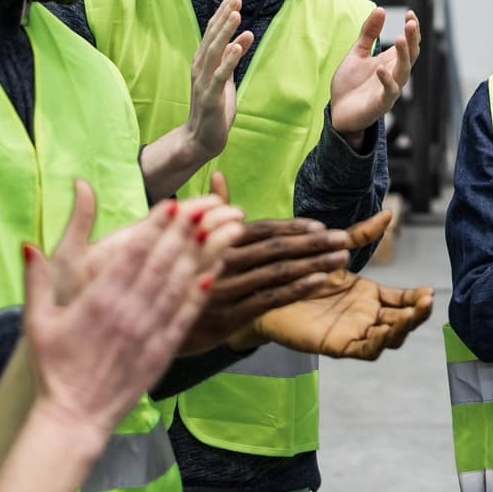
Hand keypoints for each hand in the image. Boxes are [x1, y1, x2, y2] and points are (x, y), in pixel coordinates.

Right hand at [22, 196, 223, 435]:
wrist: (75, 416)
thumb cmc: (54, 368)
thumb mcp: (37, 321)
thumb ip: (36, 280)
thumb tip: (28, 244)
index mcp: (98, 301)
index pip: (132, 254)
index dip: (154, 227)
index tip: (171, 204)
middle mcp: (128, 312)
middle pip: (161, 263)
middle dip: (183, 232)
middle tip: (201, 206)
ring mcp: (149, 332)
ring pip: (178, 285)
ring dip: (198, 255)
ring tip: (214, 229)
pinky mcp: (162, 351)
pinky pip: (186, 316)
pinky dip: (200, 292)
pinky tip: (213, 272)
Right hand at [177, 174, 357, 353]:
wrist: (147, 317)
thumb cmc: (172, 273)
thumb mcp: (184, 238)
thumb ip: (209, 211)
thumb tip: (217, 175)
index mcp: (217, 239)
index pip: (262, 229)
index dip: (293, 227)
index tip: (321, 225)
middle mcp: (224, 260)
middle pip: (277, 248)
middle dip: (314, 243)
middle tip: (345, 239)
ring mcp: (228, 289)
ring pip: (279, 272)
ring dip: (315, 264)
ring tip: (342, 258)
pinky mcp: (230, 316)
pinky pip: (270, 299)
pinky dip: (297, 289)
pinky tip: (320, 281)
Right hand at [183, 0, 255, 167]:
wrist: (200, 138)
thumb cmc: (213, 108)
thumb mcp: (225, 78)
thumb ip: (231, 57)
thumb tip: (244, 35)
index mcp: (203, 62)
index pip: (212, 32)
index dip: (222, 14)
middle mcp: (200, 68)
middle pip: (212, 36)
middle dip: (224, 16)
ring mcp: (203, 81)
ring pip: (214, 51)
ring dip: (225, 32)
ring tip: (236, 14)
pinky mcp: (210, 96)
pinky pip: (220, 75)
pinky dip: (229, 59)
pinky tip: (238, 45)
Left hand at [234, 211, 431, 358]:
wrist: (267, 292)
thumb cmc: (300, 273)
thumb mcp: (334, 252)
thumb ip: (361, 235)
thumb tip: (388, 213)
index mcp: (369, 296)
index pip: (403, 301)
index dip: (418, 299)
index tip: (428, 291)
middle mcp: (366, 316)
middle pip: (403, 321)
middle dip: (418, 314)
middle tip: (426, 302)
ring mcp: (354, 332)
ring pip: (389, 338)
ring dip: (402, 329)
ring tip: (409, 316)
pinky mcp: (338, 345)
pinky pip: (365, 349)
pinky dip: (378, 342)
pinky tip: (385, 330)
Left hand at [329, 8, 421, 143]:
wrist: (338, 113)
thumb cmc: (351, 85)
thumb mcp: (357, 53)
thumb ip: (369, 34)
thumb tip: (380, 9)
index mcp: (391, 61)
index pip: (409, 43)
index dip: (412, 29)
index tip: (410, 13)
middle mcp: (394, 74)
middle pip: (411, 55)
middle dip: (412, 39)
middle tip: (411, 23)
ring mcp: (390, 90)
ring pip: (404, 71)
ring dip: (403, 55)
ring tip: (399, 39)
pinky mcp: (381, 104)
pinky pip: (389, 92)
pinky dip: (387, 80)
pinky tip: (381, 68)